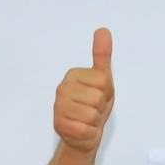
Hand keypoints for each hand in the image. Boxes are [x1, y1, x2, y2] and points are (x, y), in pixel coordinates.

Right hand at [53, 28, 114, 152]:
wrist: (83, 135)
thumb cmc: (94, 106)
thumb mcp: (103, 80)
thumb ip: (102, 56)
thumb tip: (103, 30)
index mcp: (73, 75)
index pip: (103, 82)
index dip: (106, 93)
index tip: (99, 96)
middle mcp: (62, 88)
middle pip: (98, 98)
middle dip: (100, 108)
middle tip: (93, 110)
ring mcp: (58, 107)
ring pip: (92, 115)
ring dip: (95, 122)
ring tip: (87, 120)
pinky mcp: (59, 125)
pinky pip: (86, 130)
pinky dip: (89, 133)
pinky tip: (82, 130)